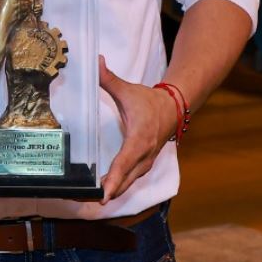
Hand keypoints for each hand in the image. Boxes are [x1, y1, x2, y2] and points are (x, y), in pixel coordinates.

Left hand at [96, 56, 177, 202]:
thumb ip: (109, 79)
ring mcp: (146, 162)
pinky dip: (120, 187)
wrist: (174, 108)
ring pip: (129, 182)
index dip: (114, 179)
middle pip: (125, 179)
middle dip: (109, 191)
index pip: (124, 163)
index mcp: (139, 139)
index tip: (104, 193)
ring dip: (113, 191)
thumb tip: (96, 61)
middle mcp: (144, 155)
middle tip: (87, 200)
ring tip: (93, 200)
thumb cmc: (149, 101)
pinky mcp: (145, 164)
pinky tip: (106, 193)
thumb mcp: (128, 90)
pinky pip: (131, 180)